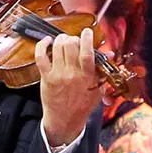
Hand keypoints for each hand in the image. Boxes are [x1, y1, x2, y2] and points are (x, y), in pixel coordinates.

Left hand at [36, 26, 99, 148]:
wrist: (65, 121)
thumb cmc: (83, 105)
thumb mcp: (98, 89)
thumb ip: (103, 71)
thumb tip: (110, 54)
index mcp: (88, 77)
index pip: (87, 53)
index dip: (87, 39)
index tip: (87, 32)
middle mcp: (72, 74)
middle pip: (71, 45)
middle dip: (73, 38)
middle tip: (74, 41)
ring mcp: (58, 75)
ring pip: (57, 47)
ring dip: (60, 39)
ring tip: (63, 41)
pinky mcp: (46, 77)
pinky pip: (41, 56)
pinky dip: (42, 45)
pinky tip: (46, 42)